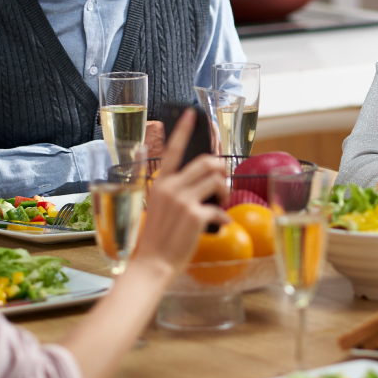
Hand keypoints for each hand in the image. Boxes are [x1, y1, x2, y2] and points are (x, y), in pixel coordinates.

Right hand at [135, 110, 228, 271]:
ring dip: (225, 192)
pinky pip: (220, 209)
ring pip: (217, 180)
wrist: (152, 264)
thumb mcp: (159, 208)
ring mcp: (183, 200)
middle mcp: (171, 187)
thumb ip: (174, 193)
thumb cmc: (156, 240)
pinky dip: (224, 218)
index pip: (173, 150)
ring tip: (221, 203)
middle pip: (208, 162)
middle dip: (222, 170)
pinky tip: (219, 226)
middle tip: (222, 183)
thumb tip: (199, 186)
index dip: (184, 130)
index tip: (192, 114)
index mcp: (160, 183)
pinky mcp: (195, 215)